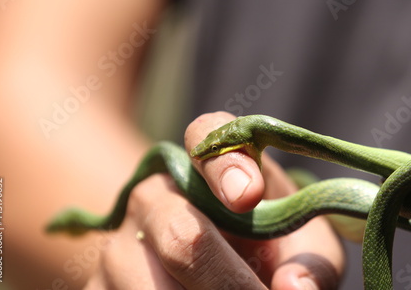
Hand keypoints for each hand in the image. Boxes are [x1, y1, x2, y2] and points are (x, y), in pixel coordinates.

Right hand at [86, 112, 343, 288]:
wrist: (207, 265)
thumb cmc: (266, 246)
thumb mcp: (301, 246)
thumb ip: (311, 261)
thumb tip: (295, 288)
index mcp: (208, 164)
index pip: (208, 136)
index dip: (227, 163)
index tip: (249, 197)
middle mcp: (158, 191)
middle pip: (179, 230)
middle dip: (227, 281)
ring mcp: (122, 237)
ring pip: (146, 281)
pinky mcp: (99, 280)